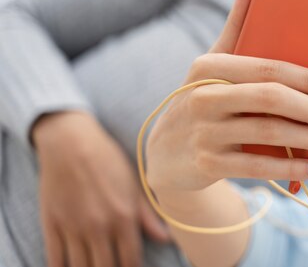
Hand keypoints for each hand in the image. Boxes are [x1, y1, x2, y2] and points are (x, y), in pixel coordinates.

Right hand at [33, 111, 169, 266]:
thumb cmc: (107, 159)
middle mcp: (99, 227)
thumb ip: (148, 215)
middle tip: (114, 265)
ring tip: (95, 264)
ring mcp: (73, 228)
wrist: (70, 141)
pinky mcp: (52, 225)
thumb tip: (167, 238)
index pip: (131, 261)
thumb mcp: (134, 184)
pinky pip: (55, 260)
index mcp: (124, 217)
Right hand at [146, 0, 307, 193]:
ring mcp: (204, 132)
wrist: (165, 153)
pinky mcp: (207, 164)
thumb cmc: (200, 99)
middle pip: (270, 99)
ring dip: (306, 139)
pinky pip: (257, 167)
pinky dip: (290, 168)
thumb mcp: (212, 64)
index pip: (268, 68)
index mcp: (210, 67)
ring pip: (267, 133)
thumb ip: (237, 26)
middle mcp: (203, 97)